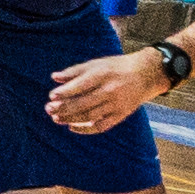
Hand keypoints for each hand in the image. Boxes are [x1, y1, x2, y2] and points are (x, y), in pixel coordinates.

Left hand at [46, 48, 167, 135]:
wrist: (145, 75)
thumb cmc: (115, 68)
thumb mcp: (96, 64)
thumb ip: (74, 71)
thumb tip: (54, 77)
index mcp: (103, 75)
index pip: (81, 86)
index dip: (65, 92)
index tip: (51, 96)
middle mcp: (110, 90)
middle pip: (83, 103)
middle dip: (64, 108)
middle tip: (49, 109)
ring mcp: (116, 105)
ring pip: (90, 116)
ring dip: (71, 119)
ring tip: (56, 118)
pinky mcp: (120, 115)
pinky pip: (101, 126)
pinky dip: (86, 129)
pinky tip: (72, 127)